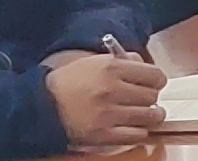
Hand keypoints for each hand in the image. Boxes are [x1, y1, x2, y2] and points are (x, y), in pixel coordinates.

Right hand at [45, 49, 167, 146]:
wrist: (40, 106)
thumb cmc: (68, 83)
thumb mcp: (94, 62)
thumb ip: (123, 61)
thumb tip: (146, 65)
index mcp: (111, 68)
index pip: (155, 75)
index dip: (156, 81)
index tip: (152, 84)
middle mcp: (111, 89)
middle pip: (153, 96)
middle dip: (150, 98)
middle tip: (142, 100)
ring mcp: (108, 113)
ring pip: (150, 116)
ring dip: (150, 116)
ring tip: (142, 114)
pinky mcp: (103, 134)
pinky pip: (137, 135)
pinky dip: (138, 132)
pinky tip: (131, 127)